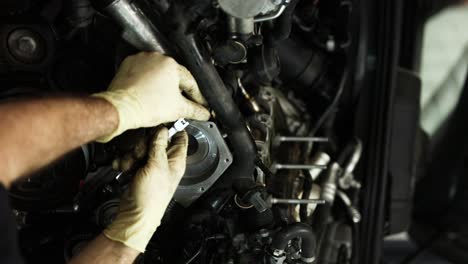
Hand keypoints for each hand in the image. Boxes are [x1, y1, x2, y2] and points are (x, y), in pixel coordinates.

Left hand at [94, 52, 209, 141]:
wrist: (121, 108)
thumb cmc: (146, 106)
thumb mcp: (178, 110)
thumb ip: (195, 110)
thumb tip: (204, 113)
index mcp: (171, 65)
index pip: (190, 82)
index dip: (197, 96)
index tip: (200, 104)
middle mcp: (156, 57)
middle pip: (174, 76)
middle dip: (179, 90)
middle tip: (183, 103)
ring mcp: (141, 60)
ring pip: (158, 73)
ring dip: (163, 85)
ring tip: (164, 99)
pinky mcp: (128, 65)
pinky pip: (144, 72)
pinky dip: (148, 82)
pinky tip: (150, 93)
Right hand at [103, 127, 187, 251]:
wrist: (134, 216)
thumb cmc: (151, 198)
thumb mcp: (157, 166)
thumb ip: (159, 145)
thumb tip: (163, 129)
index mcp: (176, 161)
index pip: (180, 137)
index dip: (171, 128)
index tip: (160, 123)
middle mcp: (165, 162)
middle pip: (155, 140)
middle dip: (144, 145)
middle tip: (141, 154)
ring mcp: (151, 167)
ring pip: (141, 149)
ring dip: (132, 155)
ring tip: (131, 165)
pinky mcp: (138, 171)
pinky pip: (131, 158)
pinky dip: (125, 162)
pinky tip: (124, 168)